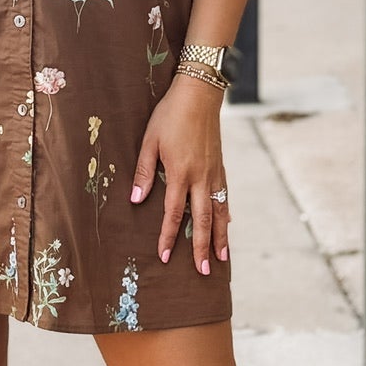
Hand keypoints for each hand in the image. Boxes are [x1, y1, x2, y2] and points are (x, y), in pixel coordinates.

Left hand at [129, 76, 229, 272]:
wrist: (199, 94)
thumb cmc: (170, 115)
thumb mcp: (150, 141)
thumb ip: (144, 172)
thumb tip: (137, 200)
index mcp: (181, 173)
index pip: (175, 213)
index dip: (169, 237)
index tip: (164, 256)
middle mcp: (201, 177)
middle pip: (203, 220)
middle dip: (203, 247)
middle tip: (204, 271)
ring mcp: (214, 173)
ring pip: (220, 211)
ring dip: (221, 236)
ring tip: (223, 258)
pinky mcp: (221, 166)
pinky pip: (225, 196)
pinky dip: (227, 213)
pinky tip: (228, 223)